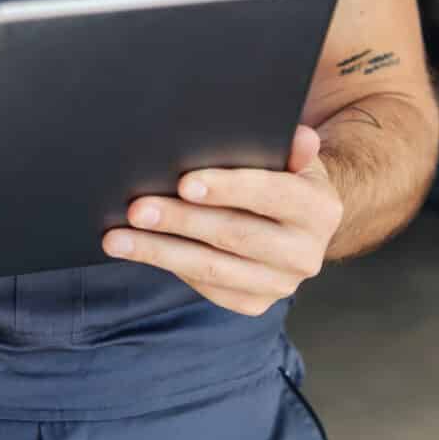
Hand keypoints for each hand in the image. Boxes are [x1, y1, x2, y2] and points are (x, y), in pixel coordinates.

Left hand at [103, 125, 343, 316]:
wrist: (301, 225)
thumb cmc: (285, 178)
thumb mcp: (293, 157)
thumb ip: (292, 146)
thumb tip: (299, 136)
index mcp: (320, 209)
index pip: (273, 194)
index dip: (228, 188)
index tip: (184, 183)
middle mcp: (306, 253)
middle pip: (235, 235)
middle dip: (181, 220)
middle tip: (137, 209)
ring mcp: (281, 284)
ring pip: (212, 268)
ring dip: (160, 251)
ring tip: (118, 238)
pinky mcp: (255, 303)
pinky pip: (206, 286)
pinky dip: (170, 266)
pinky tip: (139, 251)